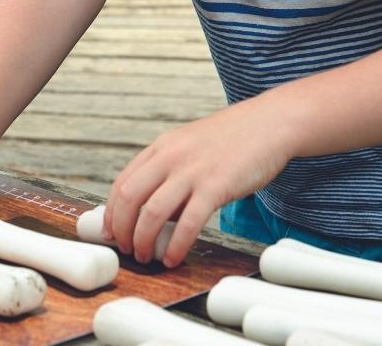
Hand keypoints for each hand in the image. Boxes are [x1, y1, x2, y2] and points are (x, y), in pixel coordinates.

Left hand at [102, 95, 288, 266]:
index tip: (112, 232)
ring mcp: (192, 170)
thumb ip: (171, 170)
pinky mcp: (216, 186)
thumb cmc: (234, 138)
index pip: (122, 181)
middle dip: (122, 229)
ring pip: (152, 213)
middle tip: (126, 248)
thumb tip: (155, 210)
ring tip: (147, 256)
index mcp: (162, 145)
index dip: (112, 211)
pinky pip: (187, 223)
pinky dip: (176, 245)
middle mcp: (171, 156)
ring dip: (144, 241)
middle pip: (129, 197)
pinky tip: (174, 257)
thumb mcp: (191, 145)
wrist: (270, 123)